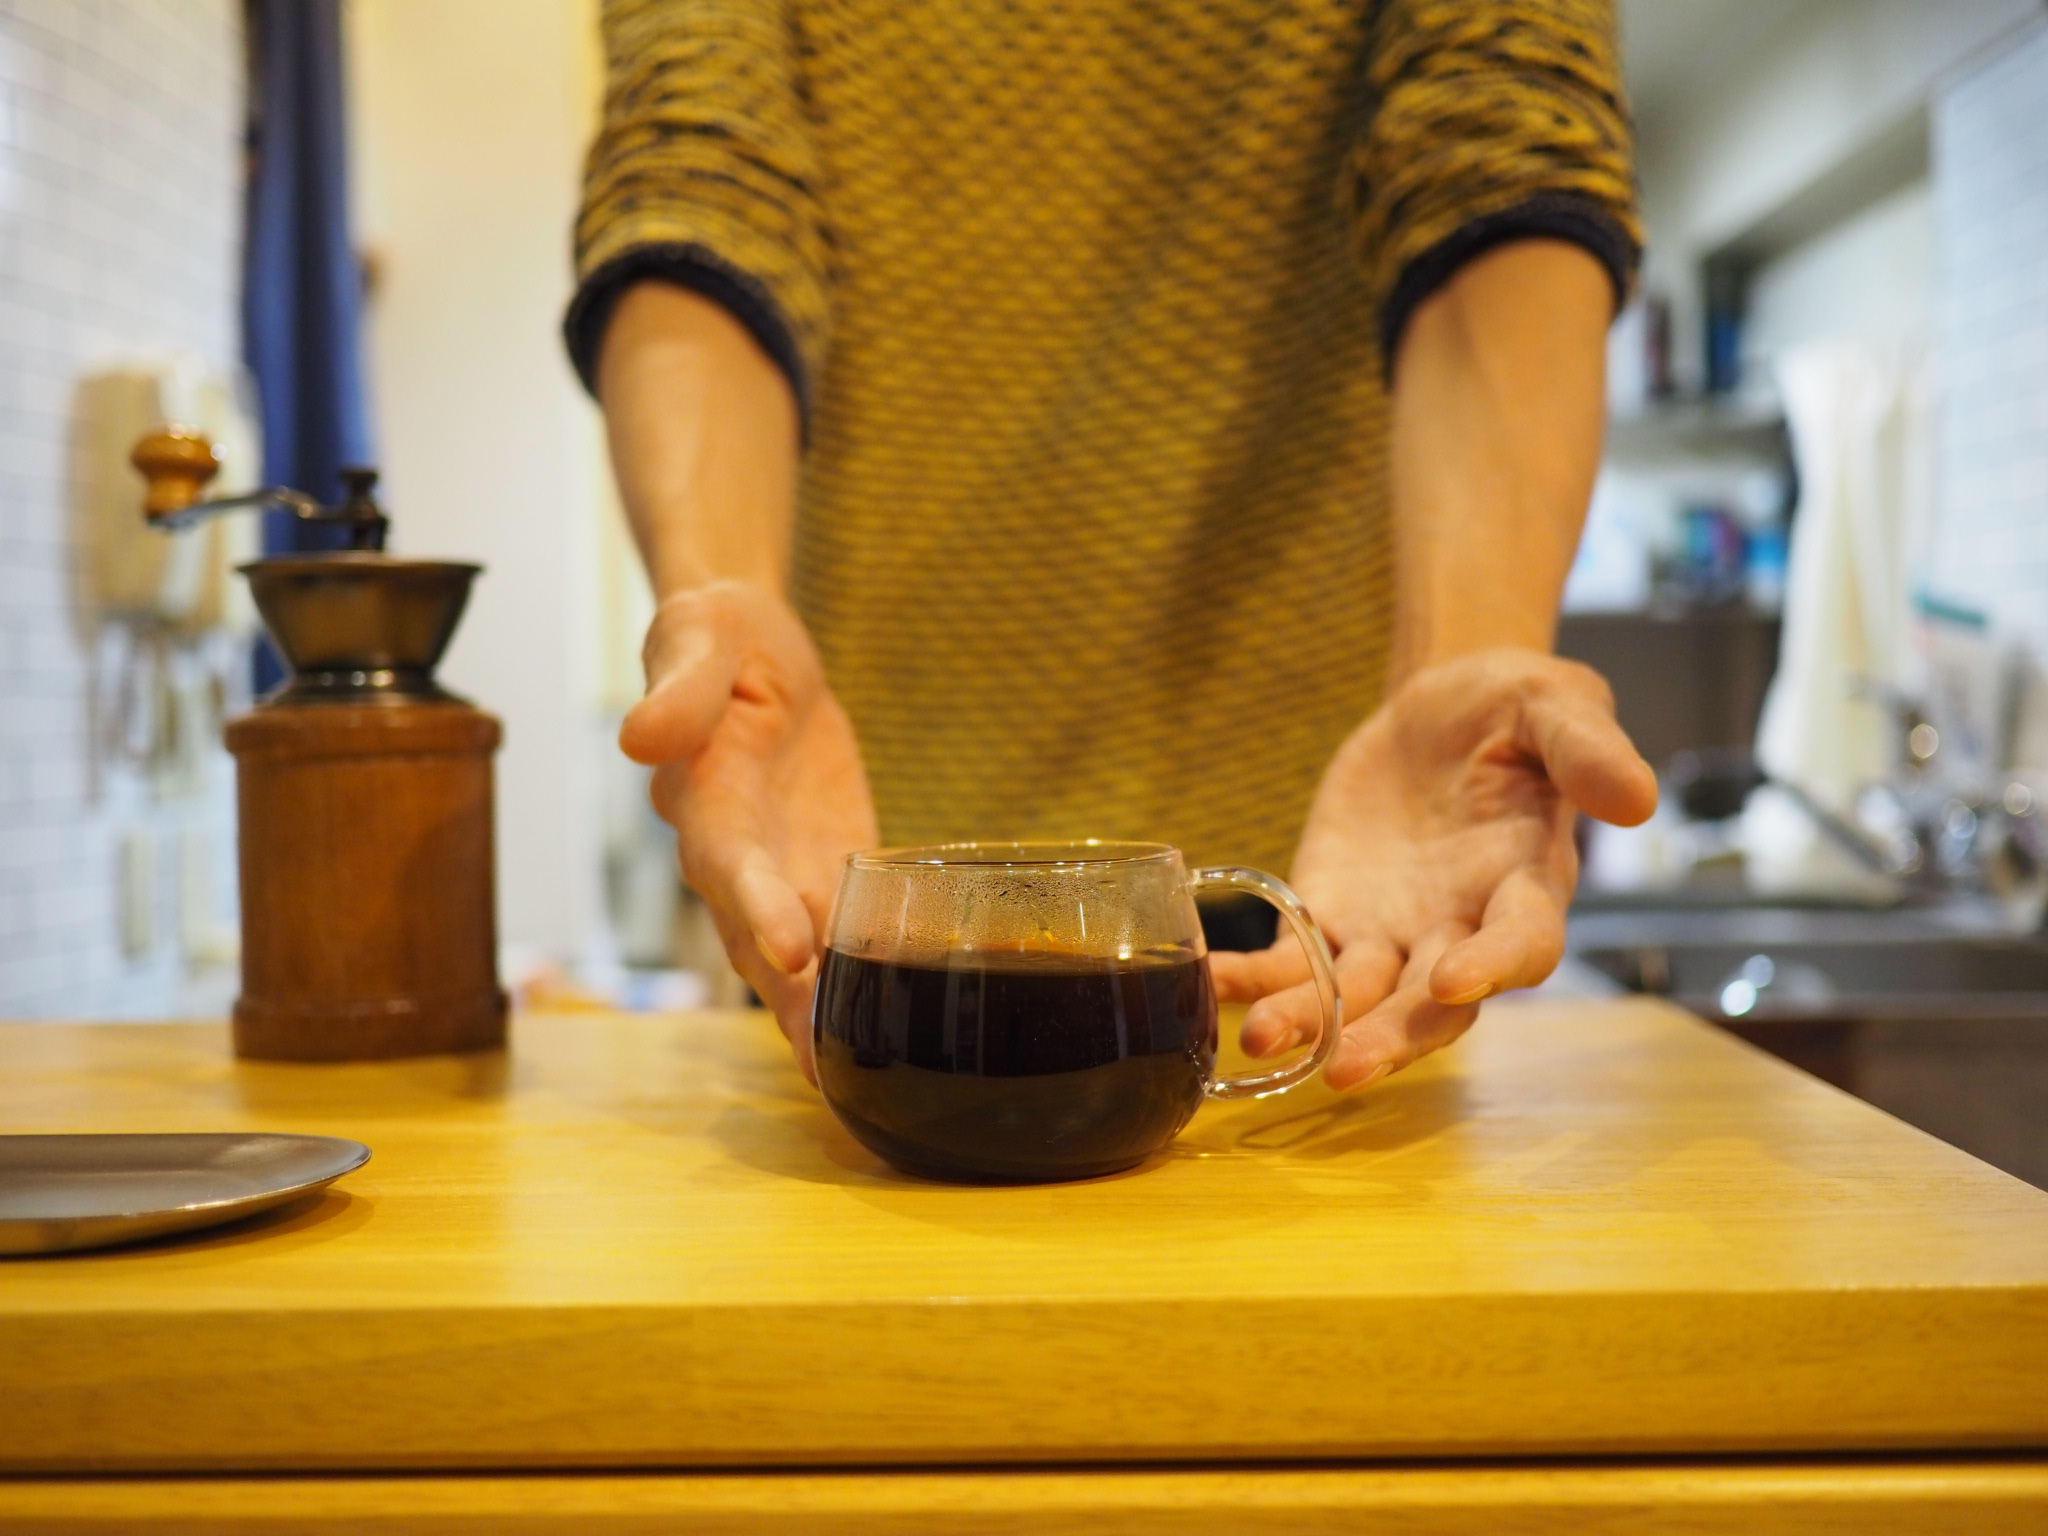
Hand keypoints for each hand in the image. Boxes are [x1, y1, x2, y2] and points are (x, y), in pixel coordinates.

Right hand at [621, 580, 877, 1078]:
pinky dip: (867, 977)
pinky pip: (847, 929)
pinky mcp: (829, 867)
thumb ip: (680, 687)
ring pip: (800, 954)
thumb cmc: (717, 638)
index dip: (756, 906)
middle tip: (831, 1061)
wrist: (754, 647)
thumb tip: (643, 736)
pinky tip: (901, 1025)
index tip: (792, 949)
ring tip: (857, 1074)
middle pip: (760, 936)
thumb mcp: (699, 634)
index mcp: (705, 797)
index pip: (727, 863)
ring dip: (826, 1011)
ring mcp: (783, 869)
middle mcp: (738, 854)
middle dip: (793, 998)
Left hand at [1210, 650, 1655, 1089]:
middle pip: (1432, 1004)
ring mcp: (1392, 931)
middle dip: (1391, 1037)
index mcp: (1527, 885)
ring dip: (1313, 1023)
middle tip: (1345, 1067)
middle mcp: (1460, 927)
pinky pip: (1291, 961)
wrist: (1442, 704)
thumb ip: (1586, 751)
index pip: (1523, 945)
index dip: (1493, 968)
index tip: (1454, 980)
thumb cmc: (1515, 706)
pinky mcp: (1332, 915)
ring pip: (1358, 998)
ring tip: (1263, 1039)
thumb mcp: (1556, 704)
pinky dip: (1252, 978)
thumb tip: (1637, 800)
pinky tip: (1208, 980)